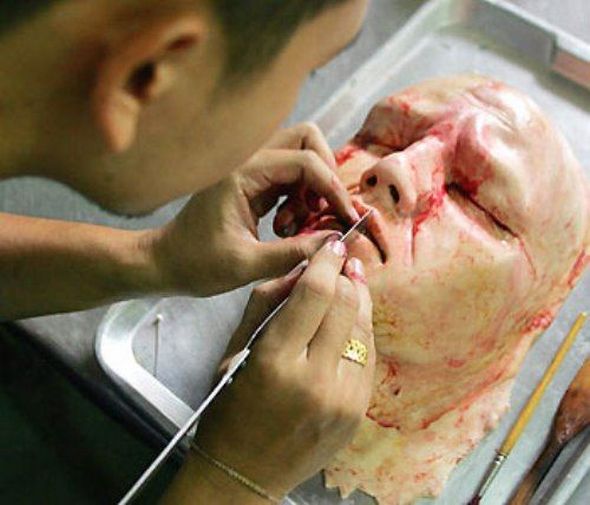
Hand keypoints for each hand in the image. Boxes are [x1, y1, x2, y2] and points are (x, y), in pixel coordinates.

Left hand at [147, 123, 358, 295]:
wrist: (164, 263)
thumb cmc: (196, 264)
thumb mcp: (247, 265)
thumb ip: (294, 253)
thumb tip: (336, 241)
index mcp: (243, 174)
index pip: (305, 161)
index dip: (332, 188)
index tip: (347, 218)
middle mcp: (248, 162)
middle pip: (306, 139)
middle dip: (325, 174)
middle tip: (323, 211)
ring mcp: (251, 171)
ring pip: (301, 157)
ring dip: (312, 189)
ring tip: (296, 227)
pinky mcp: (253, 184)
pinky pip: (290, 178)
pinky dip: (300, 199)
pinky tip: (287, 228)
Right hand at [191, 240, 374, 497]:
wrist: (245, 473)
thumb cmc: (229, 408)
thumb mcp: (235, 351)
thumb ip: (267, 303)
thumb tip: (303, 268)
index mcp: (276, 362)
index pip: (315, 293)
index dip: (327, 261)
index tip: (333, 244)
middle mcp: (316, 379)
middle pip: (346, 304)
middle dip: (346, 275)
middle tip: (343, 260)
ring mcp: (344, 399)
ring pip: (364, 327)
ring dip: (358, 300)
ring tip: (351, 283)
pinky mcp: (358, 412)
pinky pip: (369, 356)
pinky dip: (360, 331)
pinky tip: (350, 321)